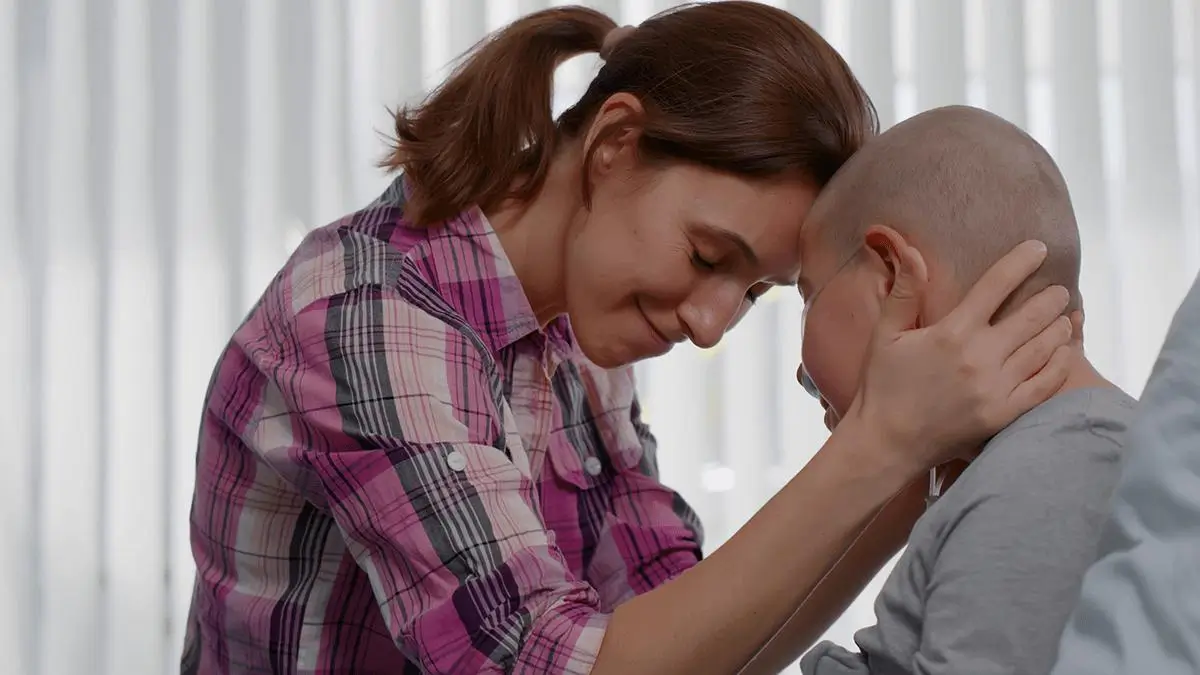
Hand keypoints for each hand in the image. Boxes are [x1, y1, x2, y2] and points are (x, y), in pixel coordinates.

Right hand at [845, 240, 1073, 470]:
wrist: (887, 441)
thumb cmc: (883, 385)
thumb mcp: (885, 334)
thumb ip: (904, 292)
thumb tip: (913, 252)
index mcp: (952, 332)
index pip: (996, 286)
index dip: (1021, 262)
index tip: (1038, 248)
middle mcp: (980, 357)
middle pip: (1031, 316)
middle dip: (1050, 297)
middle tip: (1059, 290)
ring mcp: (996, 388)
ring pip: (1043, 348)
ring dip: (1059, 327)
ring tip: (1066, 316)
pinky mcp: (1004, 413)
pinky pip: (1045, 384)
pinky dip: (1061, 364)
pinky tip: (1066, 352)